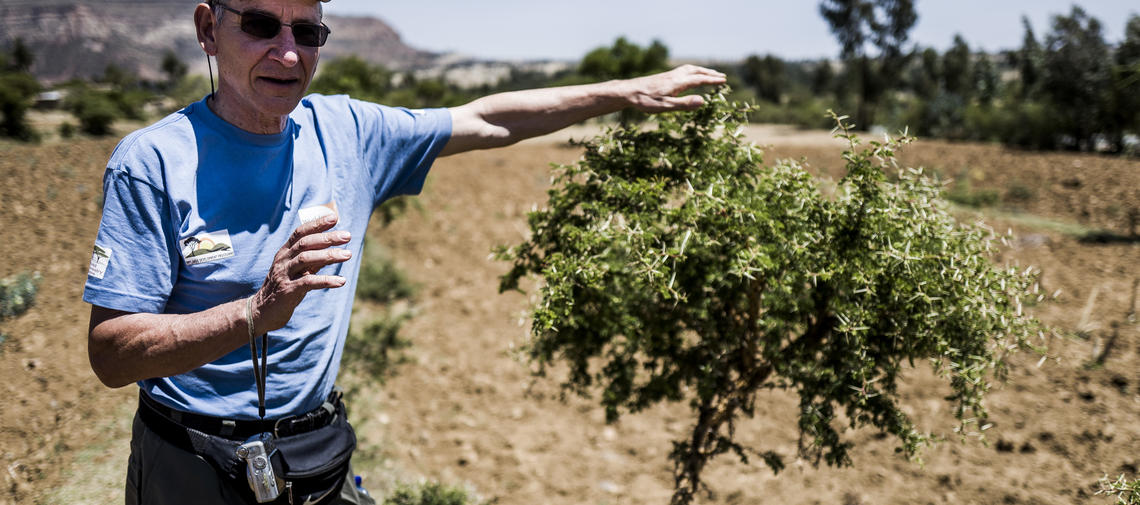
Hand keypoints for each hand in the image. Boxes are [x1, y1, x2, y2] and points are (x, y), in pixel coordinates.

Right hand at [251, 214, 351, 332]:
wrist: (262, 311)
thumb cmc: (284, 287)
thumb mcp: (298, 270)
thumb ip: (313, 258)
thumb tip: (334, 246)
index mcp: (285, 252)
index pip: (300, 232)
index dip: (317, 224)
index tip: (334, 218)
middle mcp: (283, 260)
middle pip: (305, 243)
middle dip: (327, 238)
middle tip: (347, 236)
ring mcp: (284, 275)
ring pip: (306, 259)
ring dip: (329, 255)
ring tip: (348, 255)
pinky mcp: (288, 291)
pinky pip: (308, 282)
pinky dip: (326, 280)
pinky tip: (341, 281)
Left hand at [625, 65, 726, 112]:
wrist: (628, 92)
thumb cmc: (646, 101)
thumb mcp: (666, 106)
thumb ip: (685, 104)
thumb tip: (703, 101)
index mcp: (678, 82)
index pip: (700, 80)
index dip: (712, 81)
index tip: (724, 81)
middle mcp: (675, 76)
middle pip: (696, 71)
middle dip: (709, 74)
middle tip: (721, 76)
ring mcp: (669, 75)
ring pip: (689, 69)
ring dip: (701, 70)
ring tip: (708, 73)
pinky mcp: (664, 77)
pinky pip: (682, 70)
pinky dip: (691, 70)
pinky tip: (688, 75)